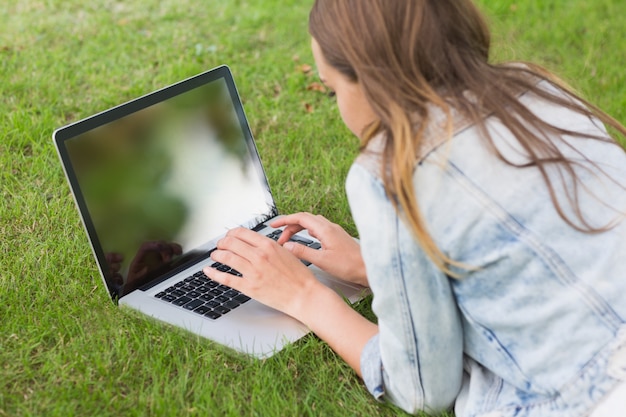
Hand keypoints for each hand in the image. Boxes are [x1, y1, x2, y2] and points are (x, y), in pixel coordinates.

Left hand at [202, 227, 328, 318]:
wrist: (304, 295)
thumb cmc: (299, 276)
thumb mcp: (286, 252)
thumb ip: (269, 246)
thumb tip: (255, 242)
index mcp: (268, 245)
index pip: (241, 233)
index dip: (231, 233)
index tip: (229, 236)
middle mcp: (259, 256)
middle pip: (231, 243)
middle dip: (222, 243)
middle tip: (220, 245)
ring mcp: (253, 272)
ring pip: (226, 258)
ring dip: (217, 255)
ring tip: (215, 255)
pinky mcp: (249, 287)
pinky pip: (226, 278)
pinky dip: (214, 273)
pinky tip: (208, 270)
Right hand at [270, 212, 367, 286]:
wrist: (368, 268)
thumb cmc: (350, 265)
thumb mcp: (322, 260)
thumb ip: (303, 252)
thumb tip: (287, 246)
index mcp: (325, 230)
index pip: (300, 217)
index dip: (285, 219)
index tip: (273, 224)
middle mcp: (330, 227)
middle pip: (305, 219)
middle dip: (289, 225)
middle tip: (279, 236)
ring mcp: (334, 231)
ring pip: (311, 223)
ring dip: (298, 228)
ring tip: (289, 239)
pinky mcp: (337, 237)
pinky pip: (318, 228)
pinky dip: (307, 231)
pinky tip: (306, 239)